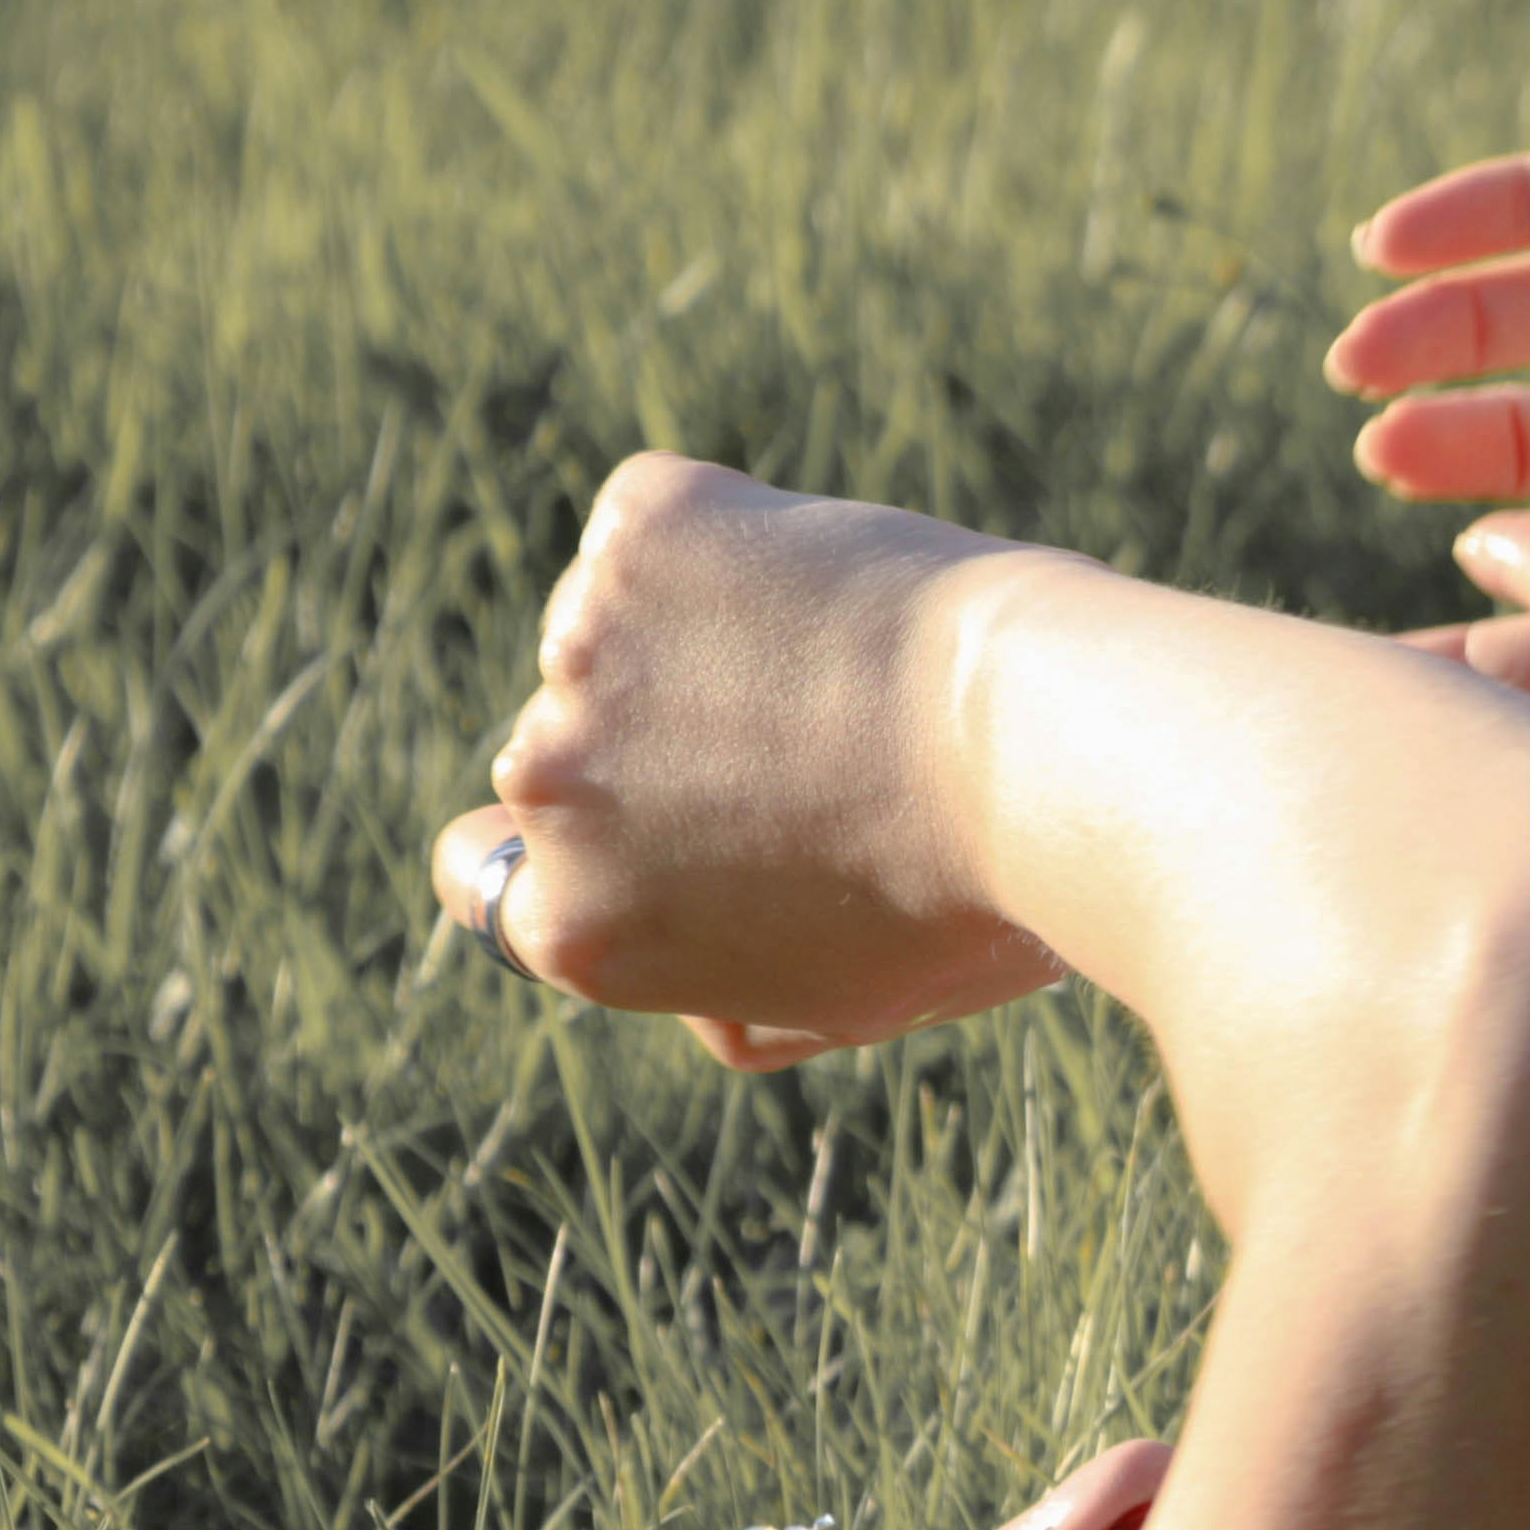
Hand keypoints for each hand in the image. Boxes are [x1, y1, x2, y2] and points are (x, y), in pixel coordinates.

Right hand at [431, 455, 1065, 1069]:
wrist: (1039, 750)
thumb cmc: (971, 897)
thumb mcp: (852, 1005)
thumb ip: (732, 1001)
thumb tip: (692, 994)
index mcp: (577, 931)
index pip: (490, 877)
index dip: (572, 843)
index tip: (654, 815)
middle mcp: (548, 792)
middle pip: (560, 750)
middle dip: (655, 740)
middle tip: (810, 746)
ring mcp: (581, 648)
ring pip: (617, 628)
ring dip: (702, 637)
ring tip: (845, 675)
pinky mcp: (640, 530)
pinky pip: (668, 524)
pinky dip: (742, 540)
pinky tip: (841, 592)